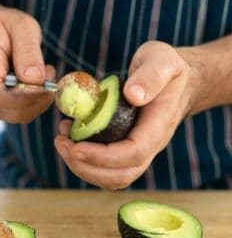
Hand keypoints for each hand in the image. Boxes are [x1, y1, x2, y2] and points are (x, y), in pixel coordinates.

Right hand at [0, 1, 54, 122]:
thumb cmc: (3, 25)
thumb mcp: (19, 26)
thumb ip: (27, 50)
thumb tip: (35, 79)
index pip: (6, 98)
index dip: (32, 96)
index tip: (51, 84)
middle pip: (17, 112)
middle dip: (41, 96)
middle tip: (50, 71)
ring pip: (22, 114)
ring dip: (41, 98)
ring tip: (44, 70)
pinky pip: (22, 112)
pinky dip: (36, 100)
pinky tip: (37, 80)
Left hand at [54, 41, 218, 188]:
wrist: (175, 83)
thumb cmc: (166, 68)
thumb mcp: (162, 60)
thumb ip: (151, 76)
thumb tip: (132, 95)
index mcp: (159, 125)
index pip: (134, 153)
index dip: (103, 156)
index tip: (75, 147)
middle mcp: (152, 145)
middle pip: (121, 174)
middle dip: (87, 166)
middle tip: (61, 143)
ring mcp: (141, 150)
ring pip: (114, 177)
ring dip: (83, 167)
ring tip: (63, 142)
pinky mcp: (129, 148)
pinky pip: (109, 168)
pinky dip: (87, 162)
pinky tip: (73, 140)